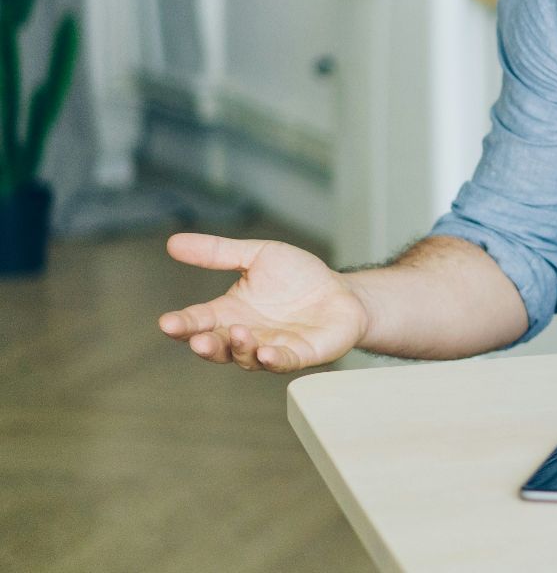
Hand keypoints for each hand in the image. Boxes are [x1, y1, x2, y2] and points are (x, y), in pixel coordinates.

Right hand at [157, 233, 369, 372]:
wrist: (342, 291)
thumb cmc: (298, 276)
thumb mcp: (257, 255)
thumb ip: (218, 252)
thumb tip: (174, 242)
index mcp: (230, 312)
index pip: (199, 321)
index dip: (182, 324)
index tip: (167, 323)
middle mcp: (245, 334)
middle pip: (217, 346)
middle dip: (205, 344)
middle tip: (197, 339)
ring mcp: (271, 347)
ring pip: (246, 356)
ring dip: (239, 348)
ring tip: (239, 333)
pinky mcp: (300, 354)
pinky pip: (282, 362)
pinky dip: (273, 360)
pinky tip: (266, 353)